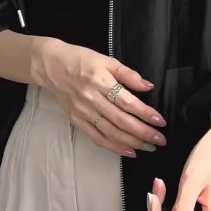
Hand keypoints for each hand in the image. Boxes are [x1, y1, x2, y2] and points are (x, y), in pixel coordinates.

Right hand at [34, 38, 166, 156]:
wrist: (50, 66)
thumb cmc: (79, 60)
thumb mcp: (106, 60)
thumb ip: (128, 74)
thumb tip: (147, 86)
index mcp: (100, 81)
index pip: (127, 101)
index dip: (145, 113)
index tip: (160, 121)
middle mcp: (92, 99)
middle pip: (121, 120)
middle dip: (143, 132)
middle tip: (159, 140)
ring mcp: (83, 112)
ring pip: (110, 132)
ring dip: (131, 142)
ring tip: (148, 147)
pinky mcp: (76, 120)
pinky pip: (97, 137)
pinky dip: (113, 146)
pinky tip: (128, 151)